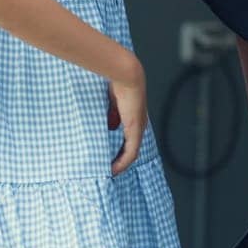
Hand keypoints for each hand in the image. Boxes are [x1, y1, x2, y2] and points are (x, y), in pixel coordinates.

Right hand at [107, 54, 146, 175]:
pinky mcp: (135, 130)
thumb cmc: (117, 82)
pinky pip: (130, 153)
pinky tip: (114, 169)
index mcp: (133, 117)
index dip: (120, 148)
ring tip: (111, 172)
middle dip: (120, 159)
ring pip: (131, 153)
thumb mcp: (112, 101)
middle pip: (131, 149)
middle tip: (109, 168)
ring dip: (121, 164)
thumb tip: (110, 126)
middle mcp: (139, 125)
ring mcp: (138, 128)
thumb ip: (113, 114)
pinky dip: (122, 163)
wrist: (126, 75)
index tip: (109, 156)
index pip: (129, 138)